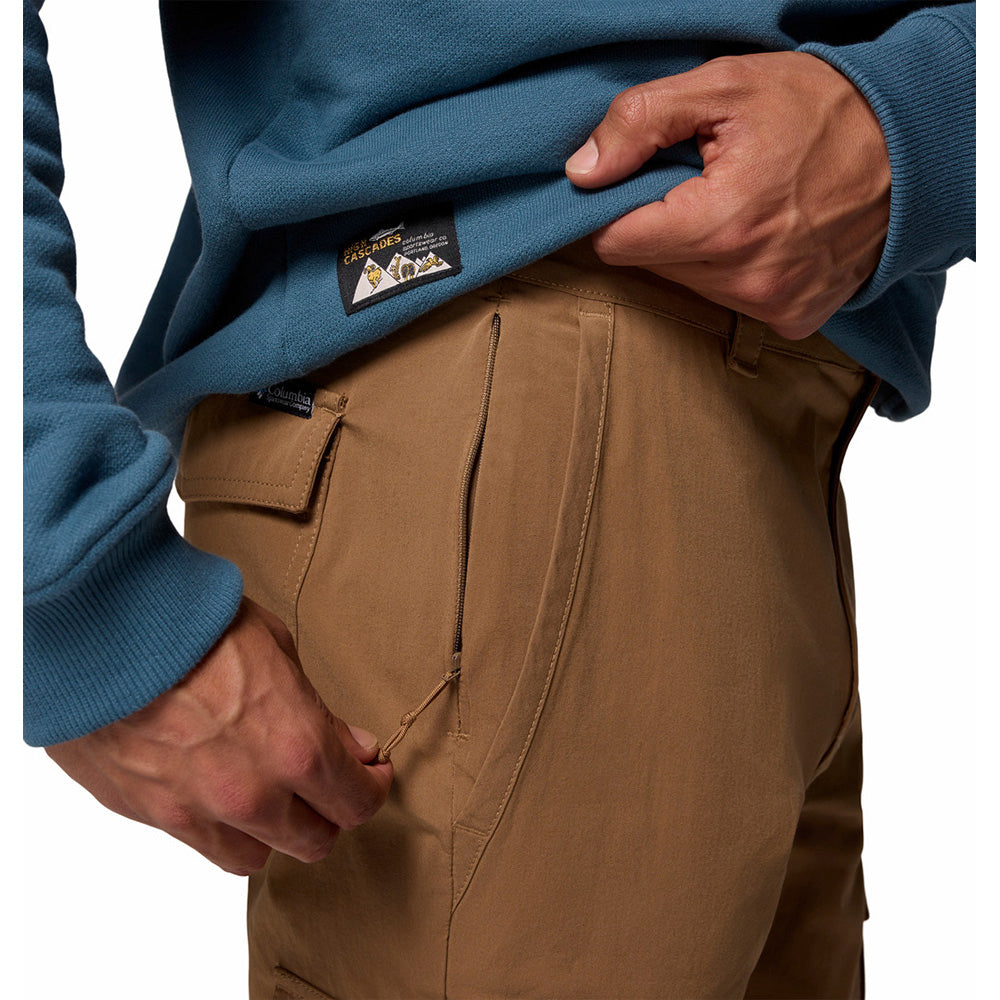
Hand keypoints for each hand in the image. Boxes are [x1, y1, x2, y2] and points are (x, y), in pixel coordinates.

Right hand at [46, 597, 391, 874]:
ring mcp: (199, 813)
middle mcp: (253, 795)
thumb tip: (352, 747)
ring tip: (272, 794)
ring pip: (258, 856)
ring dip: (274, 831)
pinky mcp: (152, 815)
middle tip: (325, 784)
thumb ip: (319, 713)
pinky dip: (224, 831)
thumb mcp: (279, 650)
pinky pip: (204, 847)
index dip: (371, 789)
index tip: (369, 773)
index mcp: (297, 747)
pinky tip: (223, 794)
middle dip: (328, 813)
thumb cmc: (196, 624)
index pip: (356, 804)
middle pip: (315, 842)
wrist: (106, 626)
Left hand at [565, 52, 890, 339]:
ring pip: (690, 285)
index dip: (616, 209)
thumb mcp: (723, 88)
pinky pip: (734, 301)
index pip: (617, 242)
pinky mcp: (794, 317)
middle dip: (663, 224)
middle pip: (653, 264)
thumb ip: (639, 123)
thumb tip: (582, 172)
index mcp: (720, 225)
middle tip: (703, 184)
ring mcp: (774, 304)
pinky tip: (765, 234)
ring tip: (740, 203)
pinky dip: (737, 271)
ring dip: (700, 249)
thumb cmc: (820, 108)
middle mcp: (747, 279)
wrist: (912, 142)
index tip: (639, 185)